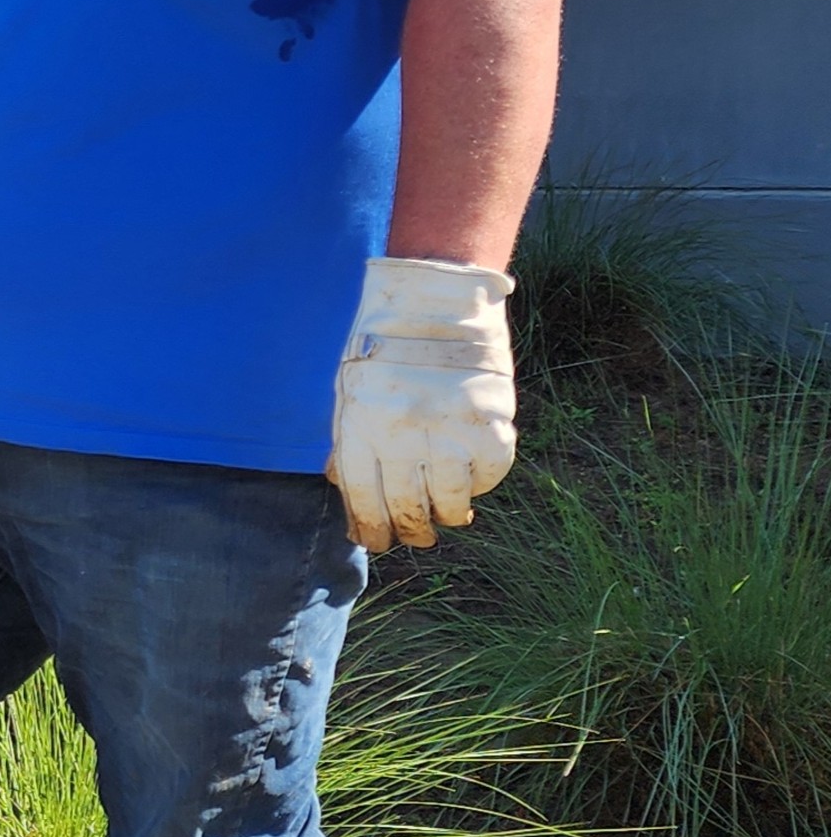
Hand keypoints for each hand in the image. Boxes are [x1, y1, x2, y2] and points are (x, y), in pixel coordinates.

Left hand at [327, 256, 517, 551]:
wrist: (434, 295)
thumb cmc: (382, 343)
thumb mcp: (348, 390)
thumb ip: (348, 441)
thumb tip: (346, 492)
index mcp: (360, 425)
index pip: (364, 497)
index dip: (371, 528)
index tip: (376, 541)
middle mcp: (403, 434)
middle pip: (406, 506)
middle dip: (409, 531)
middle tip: (413, 538)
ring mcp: (449, 430)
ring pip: (450, 502)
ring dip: (446, 516)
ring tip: (444, 515)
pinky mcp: (490, 422)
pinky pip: (489, 475)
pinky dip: (480, 486)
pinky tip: (470, 482)